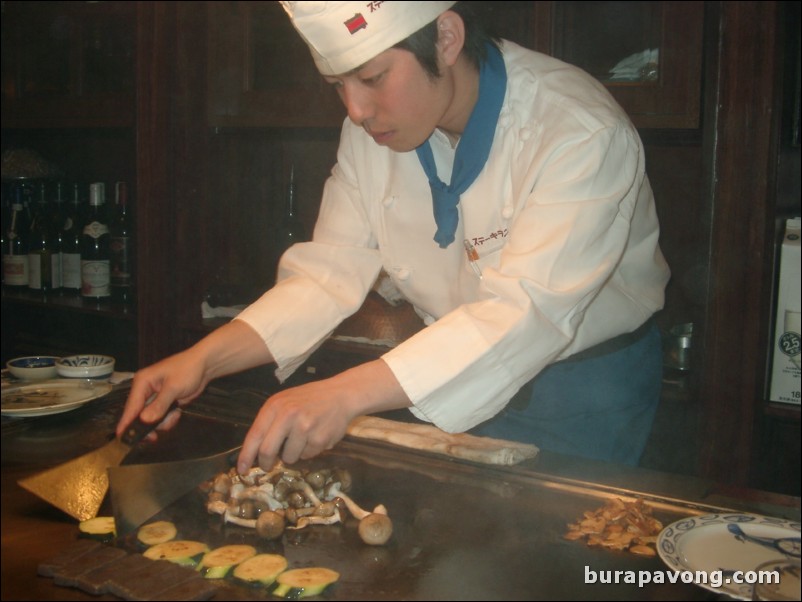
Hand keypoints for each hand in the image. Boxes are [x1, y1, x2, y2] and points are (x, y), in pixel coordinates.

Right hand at [116, 320, 273, 440]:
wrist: (205, 365)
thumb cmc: (188, 370)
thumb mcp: (174, 387)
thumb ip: (159, 404)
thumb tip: (144, 420)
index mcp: (142, 382)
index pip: (131, 406)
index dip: (126, 423)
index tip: (122, 439)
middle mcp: (145, 391)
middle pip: (139, 416)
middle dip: (149, 425)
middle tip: (154, 438)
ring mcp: (155, 398)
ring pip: (151, 419)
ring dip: (163, 421)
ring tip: (175, 413)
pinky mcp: (165, 403)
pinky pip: (162, 417)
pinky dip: (169, 419)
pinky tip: (178, 412)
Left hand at [237, 359, 410, 471]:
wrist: (341, 394)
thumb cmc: (309, 399)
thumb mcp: (285, 402)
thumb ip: (270, 422)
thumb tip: (255, 451)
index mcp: (276, 405)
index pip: (255, 434)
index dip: (246, 455)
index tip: (241, 469)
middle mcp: (288, 415)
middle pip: (268, 451)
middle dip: (266, 463)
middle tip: (267, 466)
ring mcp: (305, 427)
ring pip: (289, 457)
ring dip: (292, 454)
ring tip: (303, 439)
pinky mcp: (319, 438)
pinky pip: (307, 456)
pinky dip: (309, 451)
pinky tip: (316, 436)